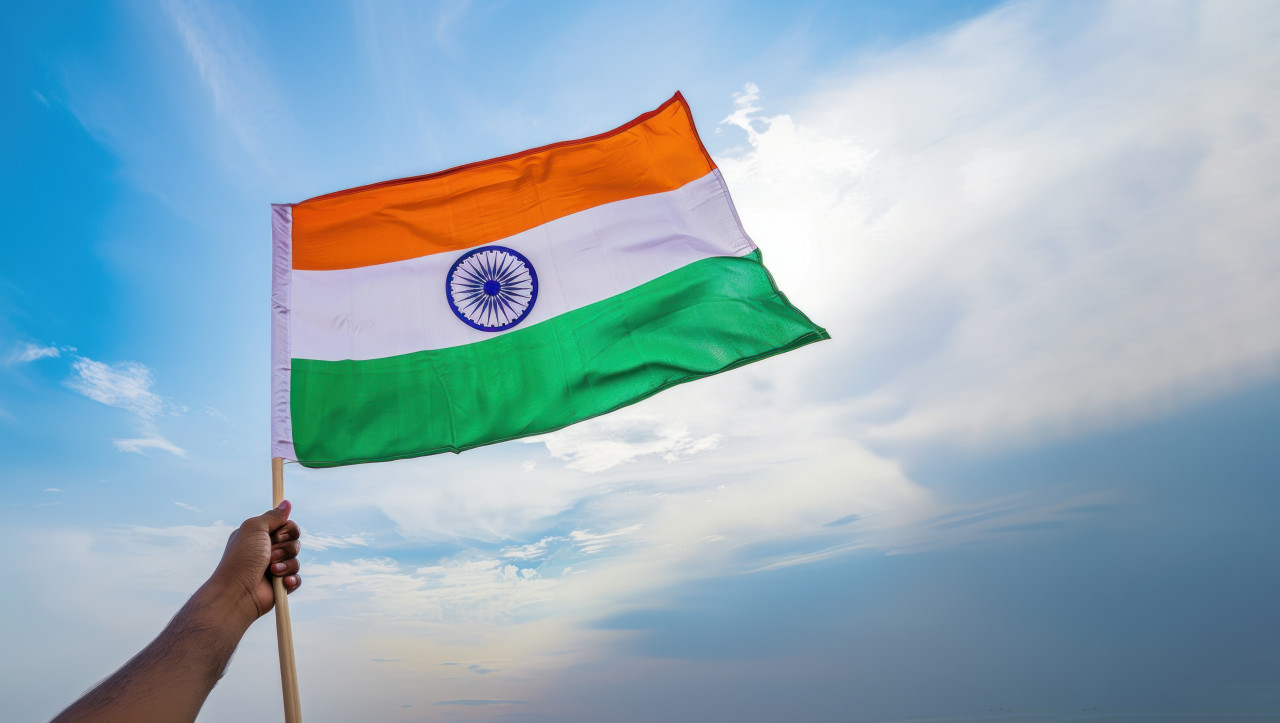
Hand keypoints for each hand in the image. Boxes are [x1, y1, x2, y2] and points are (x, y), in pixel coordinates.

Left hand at [208, 500, 302, 621]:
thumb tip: (287, 503)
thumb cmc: (242, 558)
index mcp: (260, 536)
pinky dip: (291, 579)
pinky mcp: (280, 585)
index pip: (286, 526)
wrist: (237, 592)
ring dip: (286, 563)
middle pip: (294, 542)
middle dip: (285, 548)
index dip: (286, 530)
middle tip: (269, 554)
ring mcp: (274, 568)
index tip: (276, 535)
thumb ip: (273, 516)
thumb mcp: (255, 528)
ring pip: (296, 560)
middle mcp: (267, 551)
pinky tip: (281, 582)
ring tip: (271, 570)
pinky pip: (297, 578)